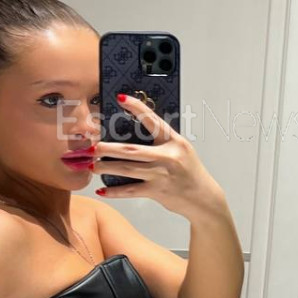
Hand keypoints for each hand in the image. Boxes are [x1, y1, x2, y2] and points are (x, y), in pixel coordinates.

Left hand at [92, 93, 223, 218]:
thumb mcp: (181, 151)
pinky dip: (114, 191)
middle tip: (93, 146)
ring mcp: (162, 175)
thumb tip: (132, 136)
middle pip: (132, 150)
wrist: (204, 199)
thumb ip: (162, 143)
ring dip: (106, 167)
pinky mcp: (157, 191)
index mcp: (175, 142)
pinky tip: (102, 190)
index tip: (121, 98)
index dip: (136, 108)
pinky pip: (131, 190)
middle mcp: (168, 157)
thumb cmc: (190, 172)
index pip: (153, 120)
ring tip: (92, 165)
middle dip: (108, 148)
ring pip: (128, 169)